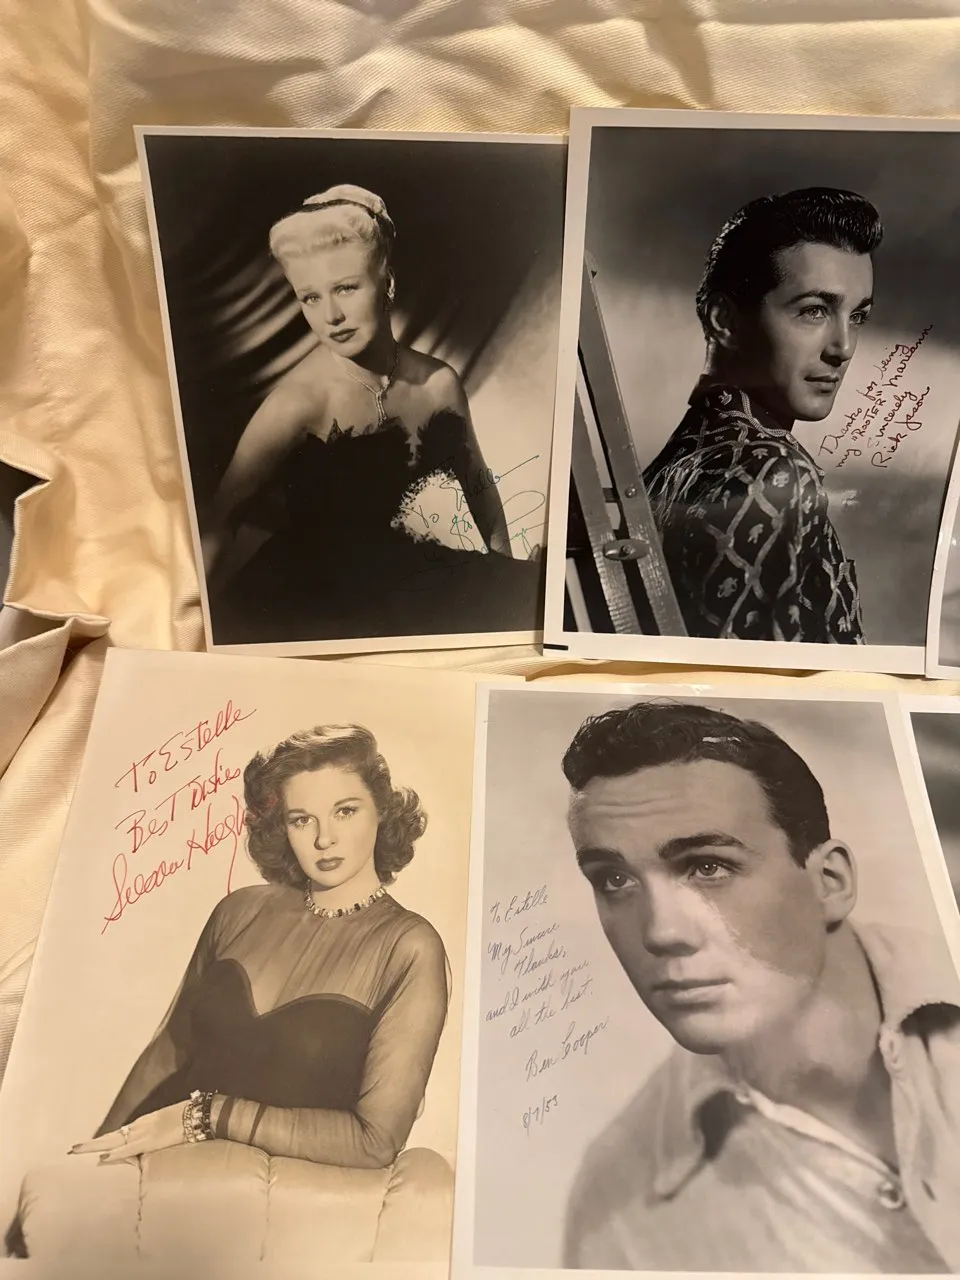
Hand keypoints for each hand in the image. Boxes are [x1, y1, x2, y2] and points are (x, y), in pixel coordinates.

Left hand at [70, 1101, 187, 1164]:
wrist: (200, 1113)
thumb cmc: (188, 1117)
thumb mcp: (168, 1124)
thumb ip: (157, 1133)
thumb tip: (151, 1144)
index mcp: (144, 1122)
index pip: (120, 1134)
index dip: (103, 1140)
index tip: (89, 1145)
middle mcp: (140, 1126)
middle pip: (111, 1136)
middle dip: (92, 1143)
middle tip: (73, 1149)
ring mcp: (144, 1132)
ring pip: (115, 1141)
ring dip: (95, 1147)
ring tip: (78, 1151)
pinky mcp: (151, 1140)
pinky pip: (130, 1148)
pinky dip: (116, 1154)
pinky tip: (104, 1158)